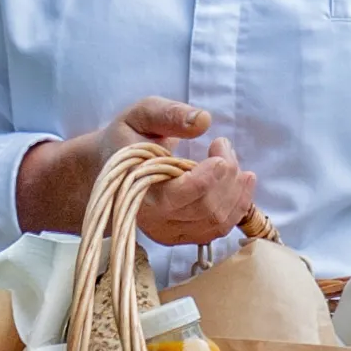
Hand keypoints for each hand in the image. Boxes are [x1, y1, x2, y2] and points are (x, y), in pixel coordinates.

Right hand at [14, 100, 254, 242]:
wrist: (110, 167)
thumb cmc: (127, 137)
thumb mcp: (142, 114)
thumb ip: (170, 114)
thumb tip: (203, 120)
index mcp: (136, 188)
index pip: (175, 196)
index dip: (204, 179)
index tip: (219, 155)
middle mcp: (151, 219)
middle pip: (204, 209)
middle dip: (226, 175)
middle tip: (222, 145)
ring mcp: (167, 232)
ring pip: (216, 222)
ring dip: (236, 191)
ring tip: (231, 160)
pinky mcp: (181, 236)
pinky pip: (218, 229)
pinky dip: (237, 206)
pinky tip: (239, 182)